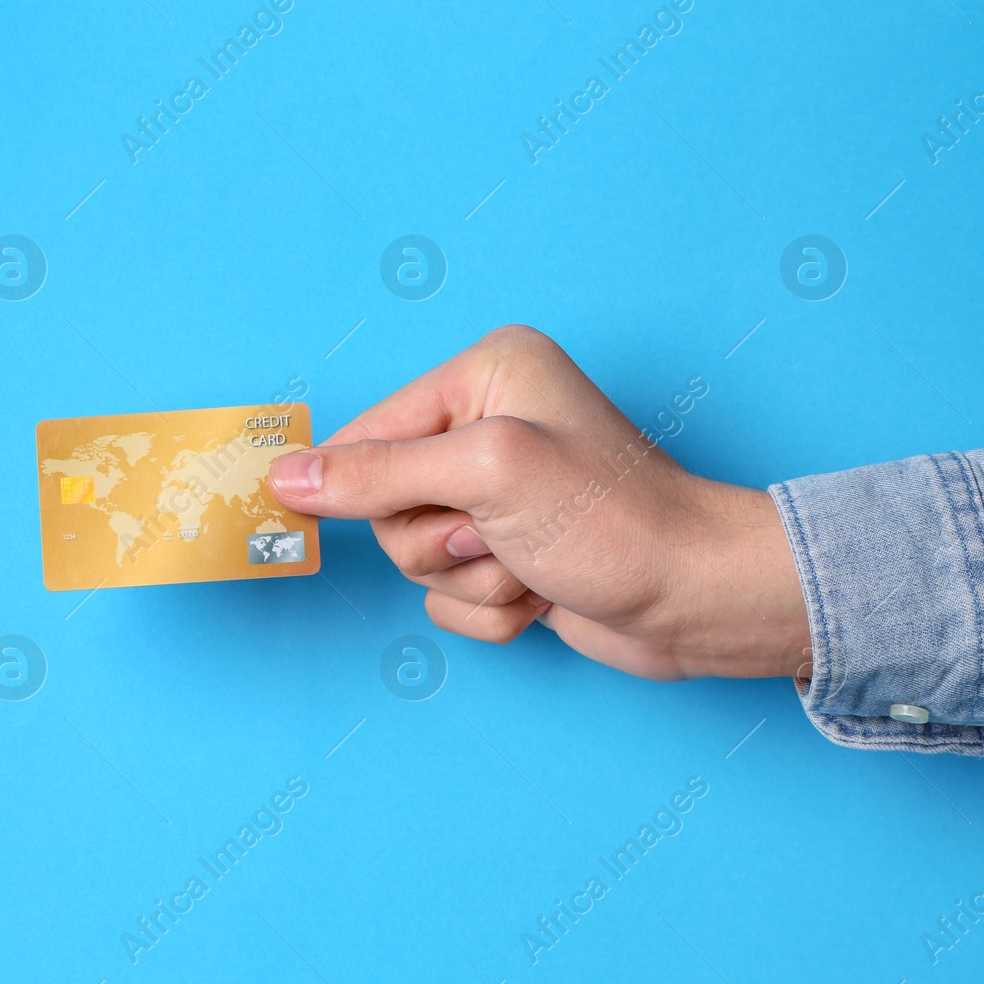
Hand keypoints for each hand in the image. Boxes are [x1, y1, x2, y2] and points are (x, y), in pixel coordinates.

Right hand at [266, 325, 809, 680]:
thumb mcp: (486, 477)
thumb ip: (377, 473)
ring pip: (413, 557)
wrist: (700, 602)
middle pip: (385, 502)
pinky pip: (446, 595)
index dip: (360, 484)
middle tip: (498, 535)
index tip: (383, 513)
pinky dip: (490, 607)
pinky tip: (543, 591)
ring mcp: (497, 494)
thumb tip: (284, 475)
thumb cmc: (614, 521)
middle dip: (439, 540)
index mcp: (484, 375)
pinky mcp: (508, 551)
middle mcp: (487, 426)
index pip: (368, 431)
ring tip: (532, 563)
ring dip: (470, 578)